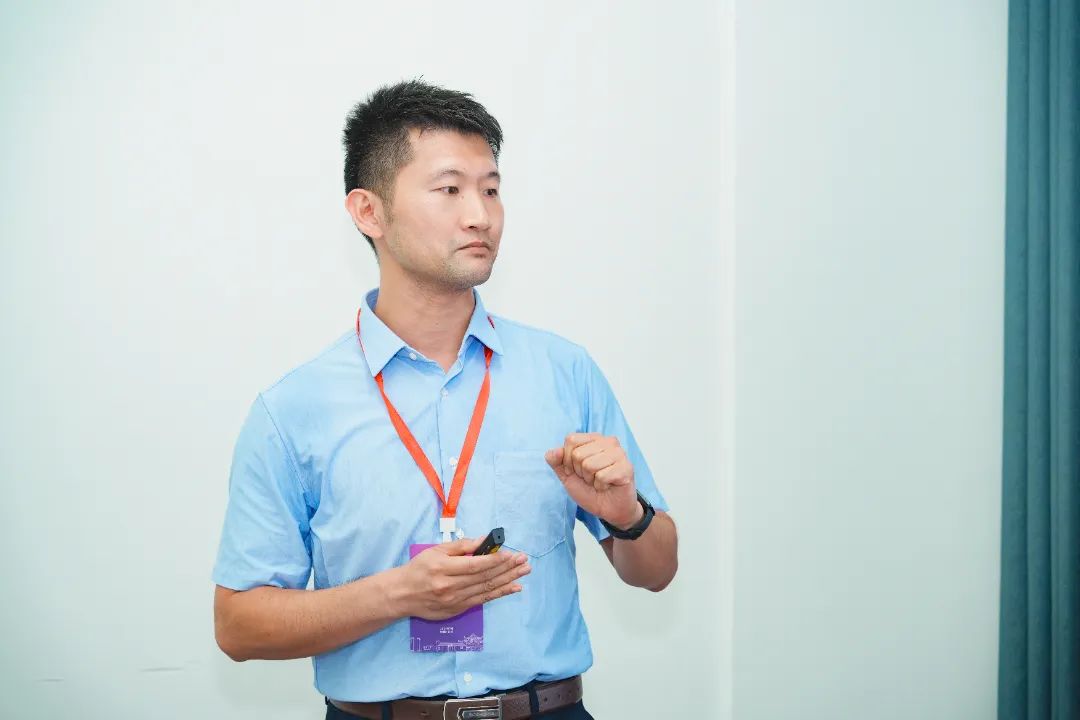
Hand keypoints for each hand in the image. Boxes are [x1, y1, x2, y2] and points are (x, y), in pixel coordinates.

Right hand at [393, 537, 530, 620]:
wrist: (402, 594)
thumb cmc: (419, 568)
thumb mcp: (436, 551)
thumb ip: (461, 546)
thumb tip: (483, 541)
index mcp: (444, 569)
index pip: (475, 565)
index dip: (495, 560)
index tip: (510, 554)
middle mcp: (450, 586)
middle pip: (485, 577)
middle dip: (507, 568)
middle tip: (524, 561)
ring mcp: (455, 601)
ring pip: (487, 589)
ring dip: (508, 579)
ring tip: (524, 571)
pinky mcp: (458, 609)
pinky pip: (483, 600)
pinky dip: (500, 593)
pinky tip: (514, 587)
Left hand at [545, 433, 641, 528]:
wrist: (609, 509)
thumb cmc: (590, 490)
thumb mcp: (567, 475)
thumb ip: (557, 461)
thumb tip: (554, 451)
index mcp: (593, 438)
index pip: (571, 440)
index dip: (567, 460)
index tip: (576, 471)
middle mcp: (608, 441)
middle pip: (578, 454)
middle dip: (580, 472)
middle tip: (591, 478)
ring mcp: (619, 454)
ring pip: (589, 465)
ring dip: (591, 480)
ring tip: (599, 482)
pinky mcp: (627, 467)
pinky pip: (602, 476)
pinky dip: (601, 486)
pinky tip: (608, 486)